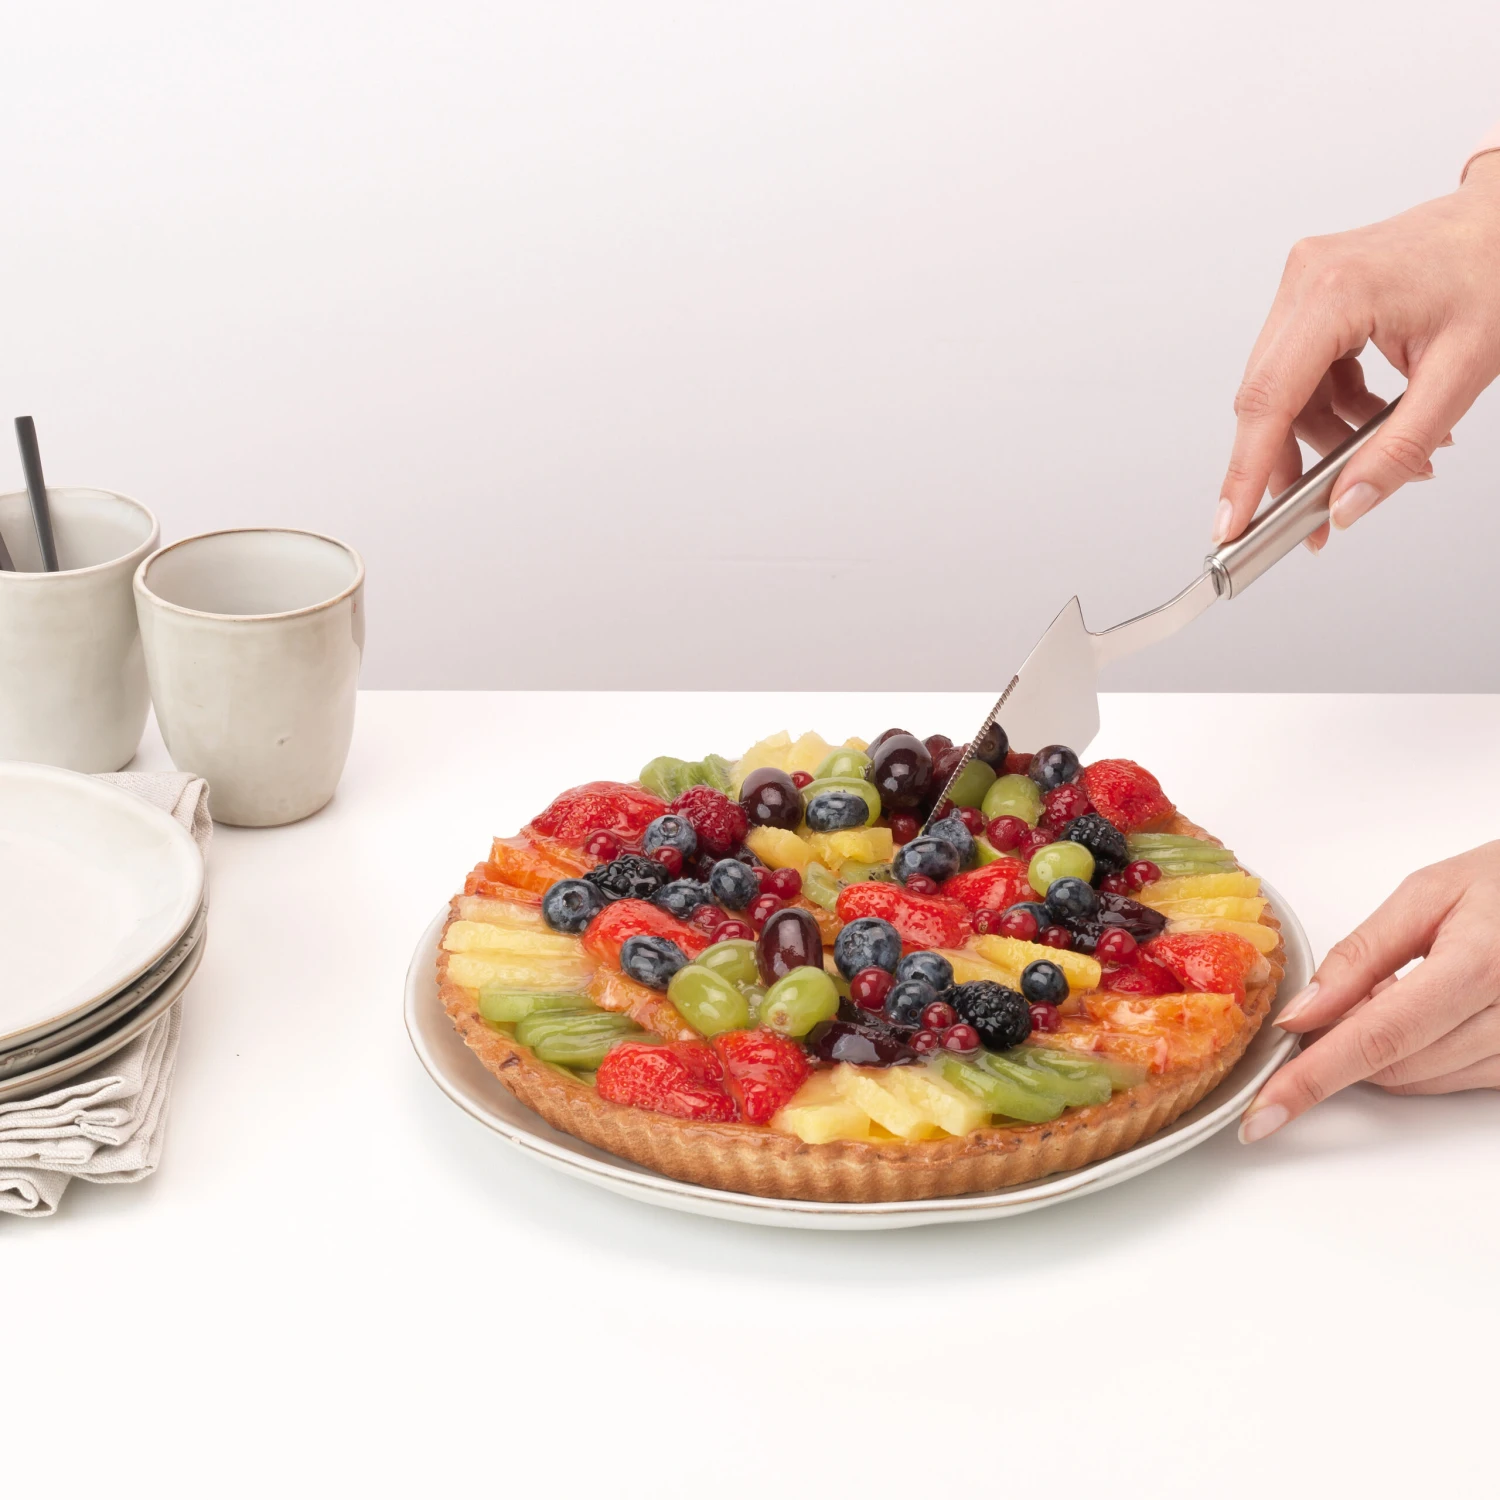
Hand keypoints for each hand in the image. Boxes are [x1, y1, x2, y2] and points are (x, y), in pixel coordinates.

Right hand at [1215, 152, 1499, 552]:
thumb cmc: (1497, 268)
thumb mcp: (1461, 373)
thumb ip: (1400, 449)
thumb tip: (1348, 503)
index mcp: (1335, 290)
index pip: (1269, 400)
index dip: (1246, 472)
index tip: (1230, 524)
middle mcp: (1306, 281)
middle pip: (1268, 401)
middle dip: (1289, 464)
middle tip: (1310, 517)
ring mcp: (1304, 286)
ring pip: (1285, 394)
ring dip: (1323, 438)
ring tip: (1377, 460)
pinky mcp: (1312, 297)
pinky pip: (1304, 374)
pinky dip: (1334, 409)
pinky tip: (1374, 422)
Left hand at [1239, 842, 1499, 1142]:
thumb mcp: (1428, 894)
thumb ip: (1361, 955)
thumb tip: (1301, 1014)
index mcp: (1478, 966)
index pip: (1377, 1038)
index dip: (1313, 1079)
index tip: (1264, 1112)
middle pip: (1392, 1065)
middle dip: (1342, 1043)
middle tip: (1337, 997)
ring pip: (1418, 1079)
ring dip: (1384, 1048)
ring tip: (1402, 986)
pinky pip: (1453, 1080)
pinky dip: (1420, 1053)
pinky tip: (1429, 1009)